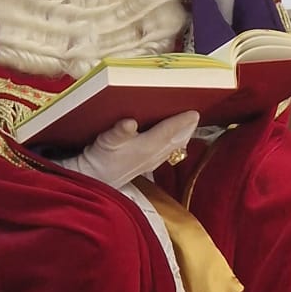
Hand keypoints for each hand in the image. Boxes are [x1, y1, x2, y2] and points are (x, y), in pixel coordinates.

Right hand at [65, 111, 199, 188]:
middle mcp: (153, 155)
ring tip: (189, 126)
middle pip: (177, 140)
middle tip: (196, 115)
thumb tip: (130, 121)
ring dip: (183, 136)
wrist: (94, 180)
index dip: (182, 121)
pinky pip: (167, 153)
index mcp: (147, 146)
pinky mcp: (147, 166)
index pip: (170, 131)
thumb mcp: (106, 140)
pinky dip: (174, 145)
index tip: (195, 112)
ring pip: (174, 147)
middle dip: (187, 128)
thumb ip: (119, 131)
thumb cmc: (100, 158)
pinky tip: (174, 142)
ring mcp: (151, 162)